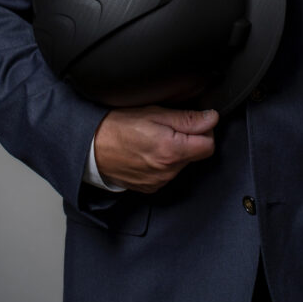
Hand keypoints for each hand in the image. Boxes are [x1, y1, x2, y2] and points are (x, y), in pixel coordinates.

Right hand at [93, 106, 219, 192]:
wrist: (91, 147)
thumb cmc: (118, 126)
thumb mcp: (154, 113)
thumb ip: (186, 118)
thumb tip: (211, 118)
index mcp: (172, 150)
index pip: (209, 145)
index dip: (205, 131)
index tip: (194, 122)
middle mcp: (168, 171)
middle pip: (196, 155)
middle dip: (189, 140)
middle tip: (169, 127)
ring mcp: (159, 182)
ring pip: (182, 165)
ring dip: (176, 152)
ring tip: (155, 138)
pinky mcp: (151, 188)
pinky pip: (168, 174)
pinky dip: (164, 163)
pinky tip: (149, 152)